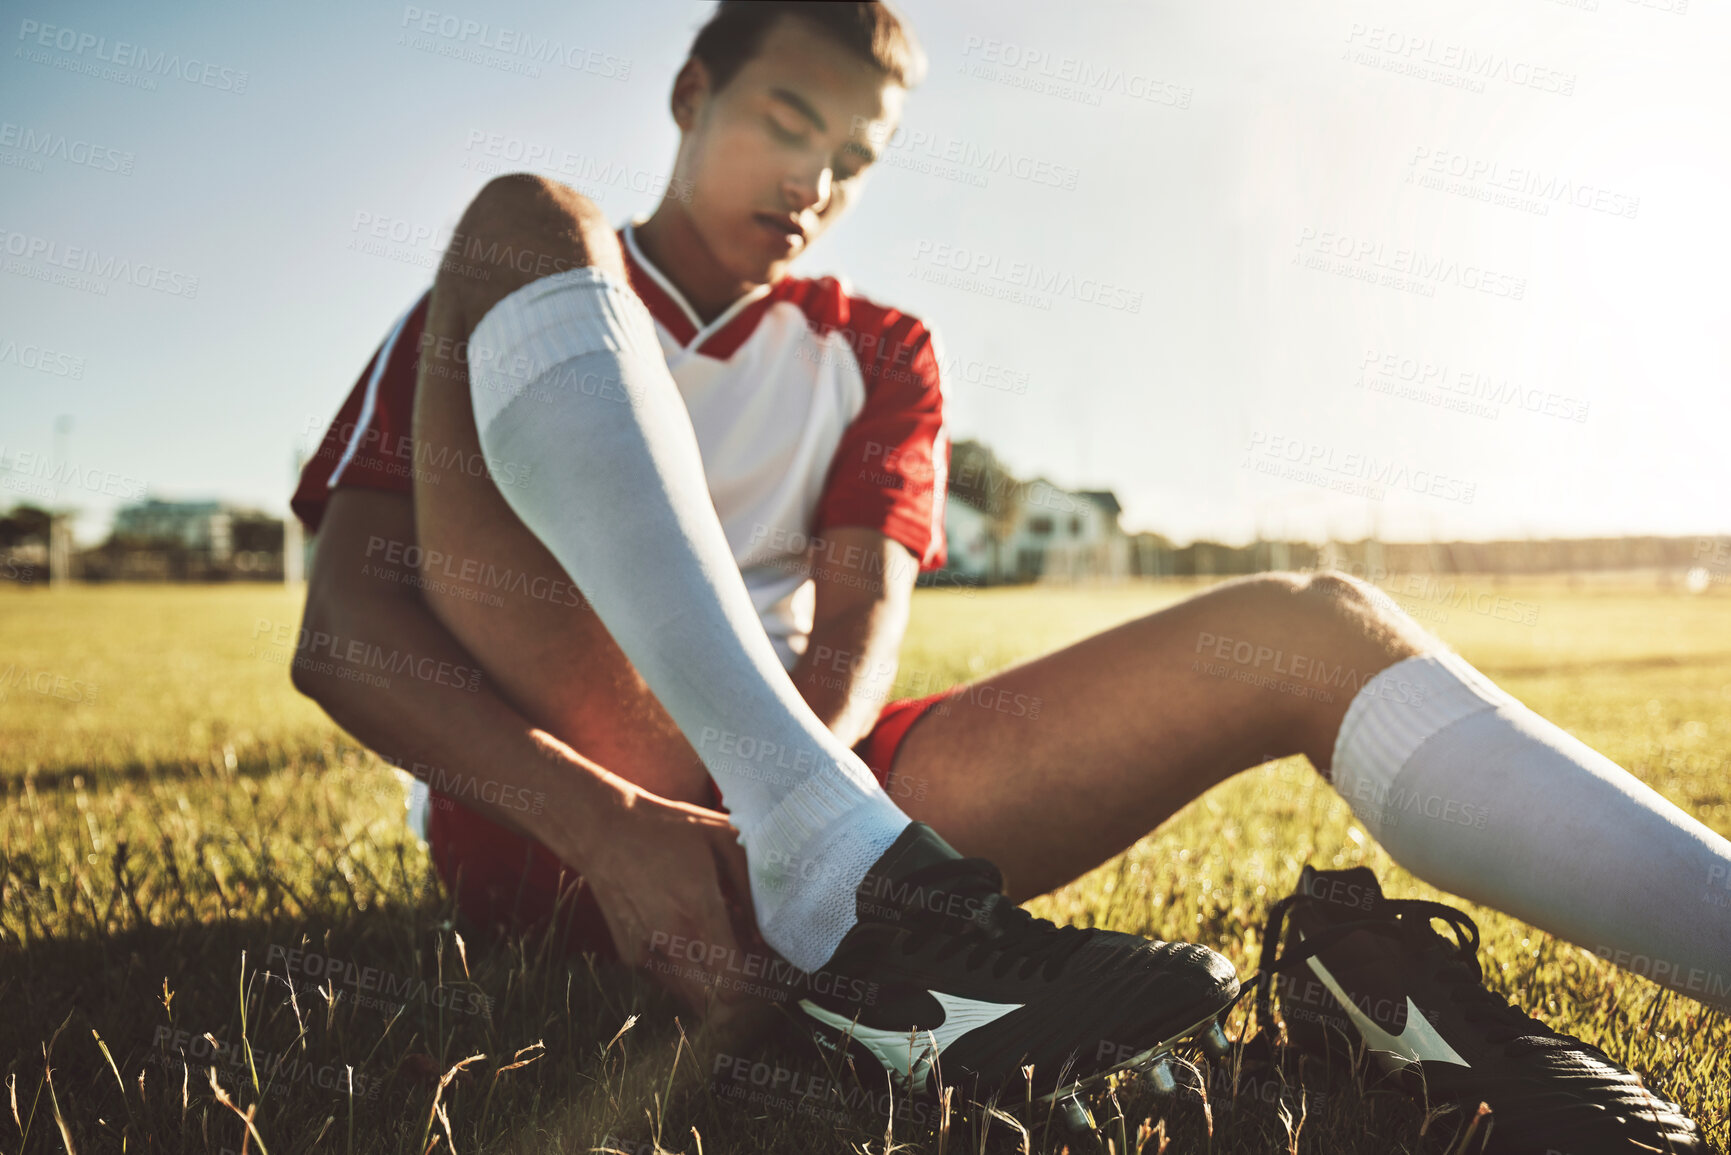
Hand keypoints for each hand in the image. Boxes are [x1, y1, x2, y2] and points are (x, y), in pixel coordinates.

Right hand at [573, 786, 770, 1019]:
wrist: (603, 831)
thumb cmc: (669, 830)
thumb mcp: (724, 839)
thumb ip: (753, 883)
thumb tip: (771, 926)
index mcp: (698, 912)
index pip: (734, 985)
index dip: (757, 979)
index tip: (763, 957)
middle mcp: (670, 940)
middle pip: (716, 1005)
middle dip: (738, 989)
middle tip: (747, 958)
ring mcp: (647, 953)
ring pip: (692, 1000)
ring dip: (713, 984)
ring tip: (719, 946)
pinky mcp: (630, 956)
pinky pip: (670, 982)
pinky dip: (688, 972)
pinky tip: (691, 939)